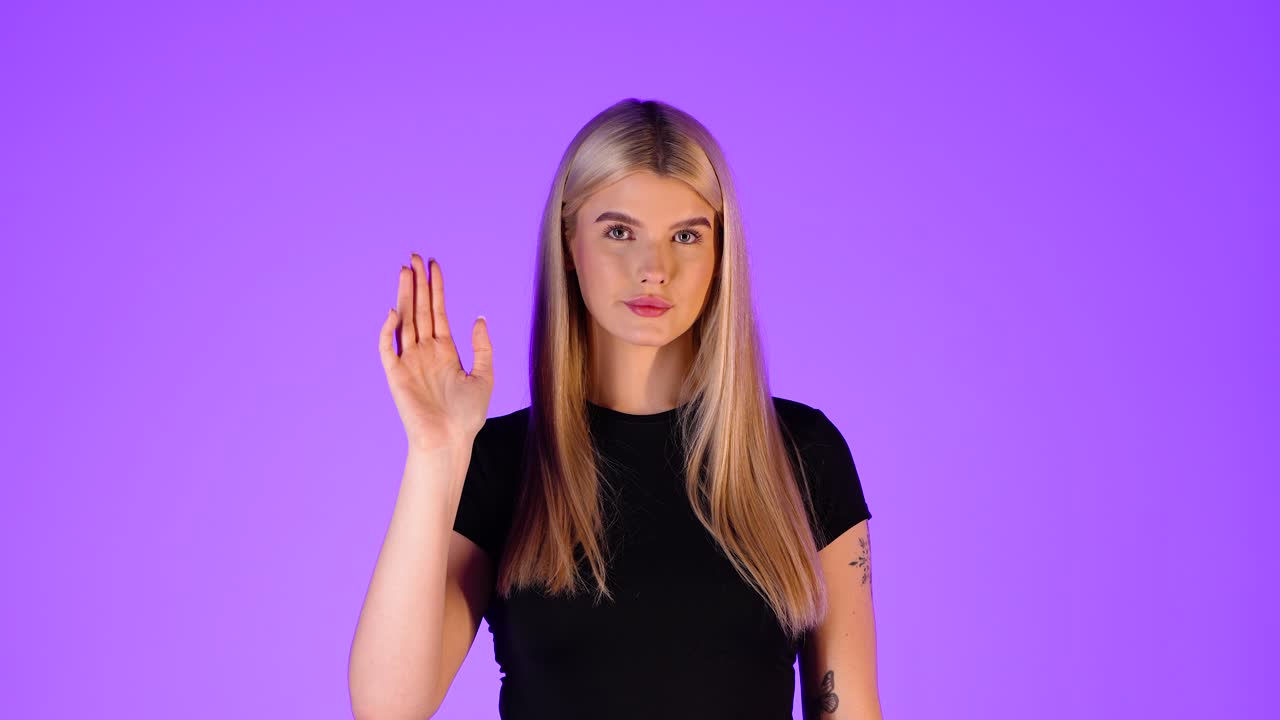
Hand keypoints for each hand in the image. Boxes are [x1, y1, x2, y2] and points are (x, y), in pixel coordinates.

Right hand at [378, 254, 493, 450]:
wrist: (450, 441)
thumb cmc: (467, 416)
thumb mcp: (485, 376)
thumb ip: (483, 347)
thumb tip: (479, 317)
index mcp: (444, 350)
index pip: (437, 311)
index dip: (436, 287)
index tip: (434, 264)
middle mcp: (424, 351)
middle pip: (419, 309)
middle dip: (418, 283)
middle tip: (415, 256)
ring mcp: (409, 361)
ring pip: (405, 320)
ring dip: (404, 295)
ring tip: (405, 270)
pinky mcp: (396, 374)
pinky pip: (388, 347)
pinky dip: (388, 329)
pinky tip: (396, 310)